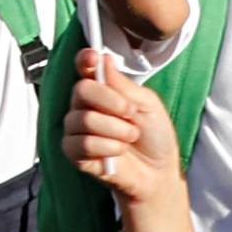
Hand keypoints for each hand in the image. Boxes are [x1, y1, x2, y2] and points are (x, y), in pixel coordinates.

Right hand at [60, 53, 184, 208]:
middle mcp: (85, 105)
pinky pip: (82, 144)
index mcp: (103, 89)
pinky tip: (117, 153)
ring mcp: (76, 129)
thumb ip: (124, 86)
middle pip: (81, 90)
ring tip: (129, 138)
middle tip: (131, 114)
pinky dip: (107, 148)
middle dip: (111, 102)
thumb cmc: (154, 137)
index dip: (84, 60)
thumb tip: (104, 60)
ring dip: (115, 129)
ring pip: (84, 119)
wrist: (157, 172)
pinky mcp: (74, 153)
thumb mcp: (148, 105)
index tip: (92, 59)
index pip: (84, 68)